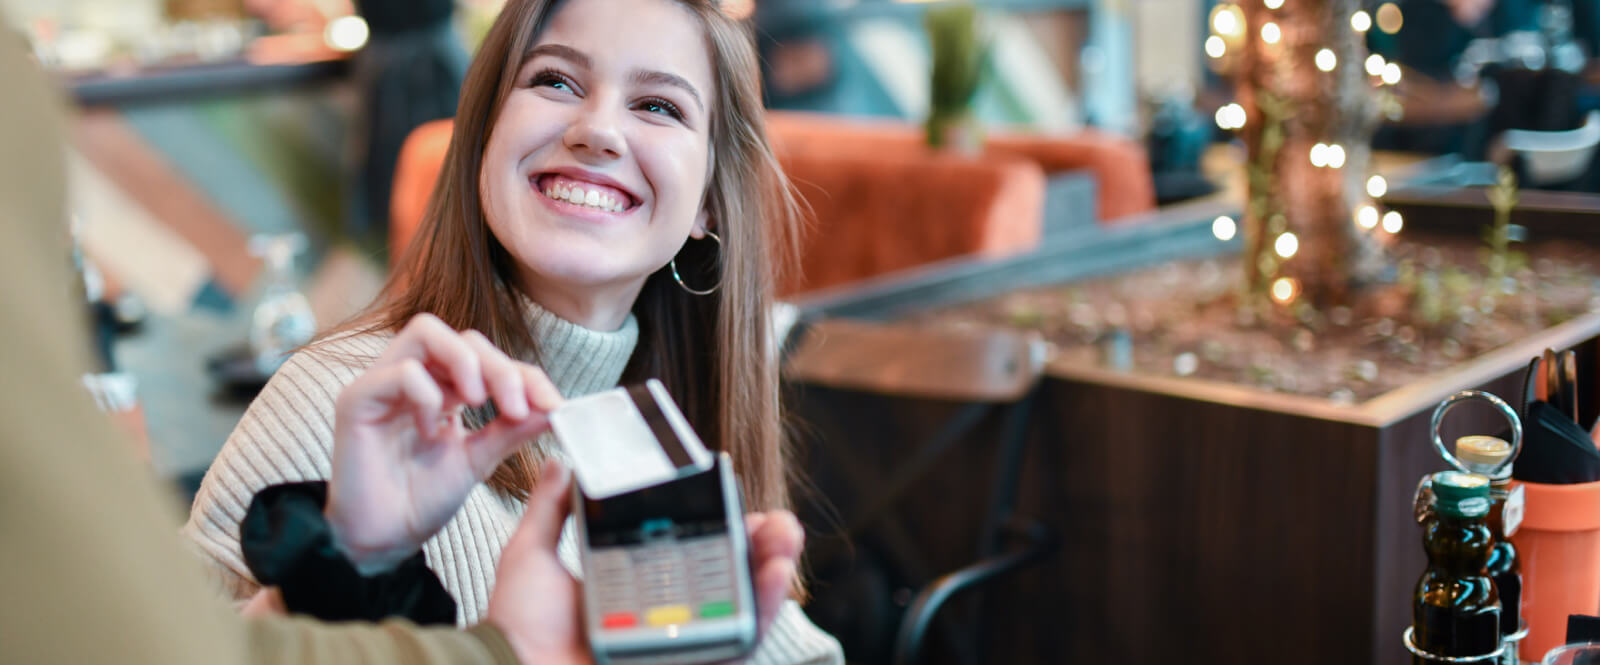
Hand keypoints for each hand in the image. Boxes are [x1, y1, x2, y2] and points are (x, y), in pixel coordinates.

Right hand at [326, 313, 562, 572]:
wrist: (382, 541)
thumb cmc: (422, 499)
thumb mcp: (479, 458)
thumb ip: (512, 429)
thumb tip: (556, 407)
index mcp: (442, 386)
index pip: (490, 357)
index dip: (526, 375)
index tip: (554, 406)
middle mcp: (411, 375)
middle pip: (463, 338)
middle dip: (500, 369)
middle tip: (518, 409)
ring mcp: (382, 383)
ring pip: (427, 331)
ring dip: (466, 363)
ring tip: (479, 404)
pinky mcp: (357, 399)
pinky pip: (401, 372)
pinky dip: (427, 396)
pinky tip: (431, 432)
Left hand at [486, 463, 807, 664]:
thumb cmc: (516, 625)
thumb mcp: (531, 554)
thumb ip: (550, 510)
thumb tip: (560, 464)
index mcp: (633, 585)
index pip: (691, 551)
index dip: (722, 527)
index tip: (737, 499)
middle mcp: (661, 614)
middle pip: (728, 577)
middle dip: (762, 546)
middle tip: (777, 520)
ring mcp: (677, 641)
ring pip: (742, 607)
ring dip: (773, 571)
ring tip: (787, 537)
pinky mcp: (688, 662)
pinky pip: (737, 644)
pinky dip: (762, 612)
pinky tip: (776, 577)